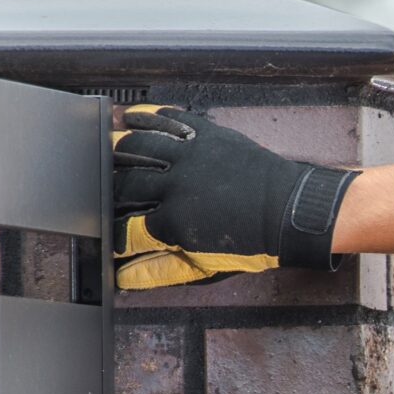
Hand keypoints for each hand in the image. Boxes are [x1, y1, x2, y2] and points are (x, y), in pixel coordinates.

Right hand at [111, 106, 356, 288]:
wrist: (292, 213)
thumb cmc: (255, 242)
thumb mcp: (207, 265)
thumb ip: (162, 271)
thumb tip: (124, 277)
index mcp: (175, 222)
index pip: (126, 228)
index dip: (111, 232)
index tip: (104, 230)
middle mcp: (176, 185)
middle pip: (124, 183)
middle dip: (108, 189)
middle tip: (100, 188)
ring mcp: (191, 156)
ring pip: (138, 145)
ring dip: (119, 148)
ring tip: (107, 150)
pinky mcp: (207, 135)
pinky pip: (169, 119)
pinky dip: (146, 116)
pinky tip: (130, 118)